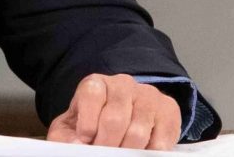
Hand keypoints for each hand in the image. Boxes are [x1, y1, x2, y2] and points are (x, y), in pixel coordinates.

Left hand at [47, 74, 181, 150]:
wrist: (123, 118)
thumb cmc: (93, 124)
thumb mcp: (72, 128)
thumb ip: (65, 137)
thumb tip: (75, 146)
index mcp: (96, 83)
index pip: (91, 94)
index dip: (87, 122)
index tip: (85, 140)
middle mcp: (123, 84)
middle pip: (115, 119)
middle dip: (106, 145)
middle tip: (103, 154)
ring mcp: (148, 95)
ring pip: (137, 131)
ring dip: (126, 151)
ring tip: (120, 154)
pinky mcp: (168, 109)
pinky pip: (161, 139)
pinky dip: (149, 153)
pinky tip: (140, 153)